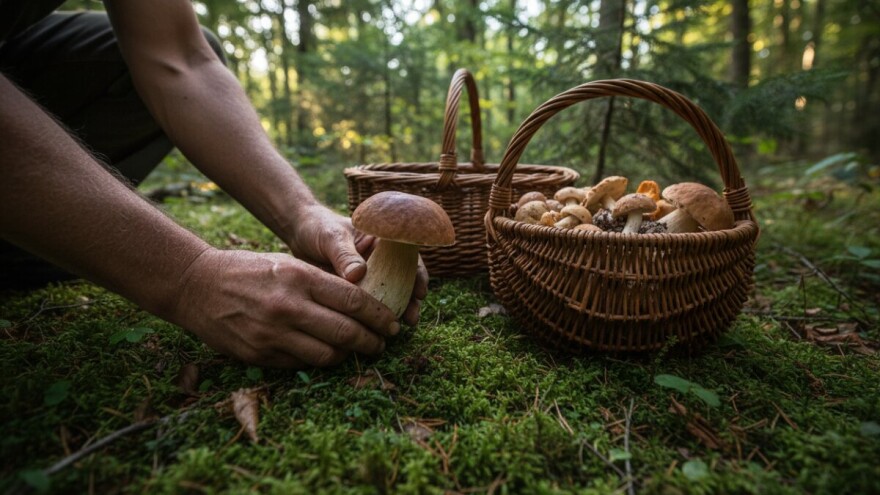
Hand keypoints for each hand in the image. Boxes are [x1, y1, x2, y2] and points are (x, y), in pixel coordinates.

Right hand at [170, 248, 398, 367]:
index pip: (354, 301)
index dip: (380, 316)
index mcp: (299, 278)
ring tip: (356, 350)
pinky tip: (325, 353)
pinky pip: (301, 364)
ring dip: (347, 355)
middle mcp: (288, 306)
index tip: (392, 324)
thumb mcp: (287, 263)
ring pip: (327, 355)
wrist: (196, 285)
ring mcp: (272, 333)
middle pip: (346, 332)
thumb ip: (322, 282)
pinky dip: (318, 361)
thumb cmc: (248, 269)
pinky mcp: (259, 354)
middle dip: (372, 341)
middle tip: (383, 343)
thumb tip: (363, 299)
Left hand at [285, 204, 427, 324]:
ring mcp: (370, 276)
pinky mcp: (355, 291)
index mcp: (383, 241)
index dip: (418, 274)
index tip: (419, 291)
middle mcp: (381, 260)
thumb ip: (345, 254)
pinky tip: (375, 329)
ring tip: (398, 328)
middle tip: (411, 317)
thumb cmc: (318, 228)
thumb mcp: (331, 237)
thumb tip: (359, 274)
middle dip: (411, 300)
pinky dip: (374, 317)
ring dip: (397, 311)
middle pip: (404, 280)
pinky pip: (369, 305)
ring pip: (390, 295)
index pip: (409, 256)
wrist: (297, 235)